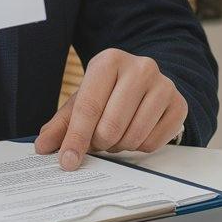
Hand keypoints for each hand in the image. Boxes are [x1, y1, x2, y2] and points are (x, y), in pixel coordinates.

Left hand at [35, 49, 188, 169]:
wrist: (145, 81)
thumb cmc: (109, 92)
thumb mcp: (82, 99)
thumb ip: (61, 124)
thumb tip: (42, 146)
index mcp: (109, 60)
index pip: (88, 107)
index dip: (76, 138)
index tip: (67, 161)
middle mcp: (140, 67)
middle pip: (111, 126)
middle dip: (99, 142)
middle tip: (97, 139)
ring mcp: (163, 85)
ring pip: (133, 137)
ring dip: (119, 146)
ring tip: (115, 134)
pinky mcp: (179, 104)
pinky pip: (153, 143)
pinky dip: (138, 147)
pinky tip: (134, 132)